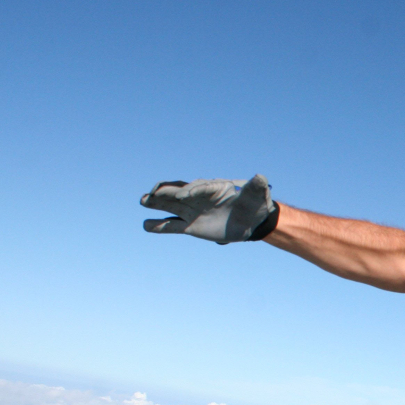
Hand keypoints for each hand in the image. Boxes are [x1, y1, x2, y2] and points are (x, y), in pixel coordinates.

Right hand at [141, 174, 277, 243]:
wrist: (252, 221)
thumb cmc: (255, 205)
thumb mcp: (258, 196)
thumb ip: (256, 187)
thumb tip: (261, 177)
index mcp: (214, 188)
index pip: (199, 187)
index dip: (191, 191)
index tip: (182, 196)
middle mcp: (199, 197)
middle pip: (179, 193)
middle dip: (166, 192)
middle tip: (151, 193)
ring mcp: (193, 211)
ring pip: (171, 206)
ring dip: (156, 203)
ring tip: (142, 201)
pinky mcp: (190, 225)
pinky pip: (172, 226)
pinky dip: (159, 226)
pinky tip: (146, 225)